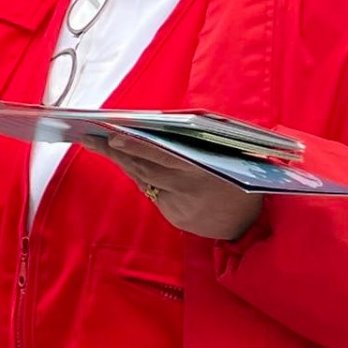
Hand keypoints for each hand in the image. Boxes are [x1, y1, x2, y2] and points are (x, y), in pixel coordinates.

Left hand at [94, 133, 263, 242]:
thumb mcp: (229, 154)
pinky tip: (125, 161)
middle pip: (145, 168)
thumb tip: (161, 125)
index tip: (112, 135)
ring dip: (123, 161)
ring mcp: (181, 207)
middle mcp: (188, 191)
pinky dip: (142, 177)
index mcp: (202, 171)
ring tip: (98, 143)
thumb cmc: (243, 174)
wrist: (256, 222)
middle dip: (117, 151)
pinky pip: (155, 193)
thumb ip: (199, 142)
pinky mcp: (177, 218)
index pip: (162, 156)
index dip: (136, 146)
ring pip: (145, 180)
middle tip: (91, 136)